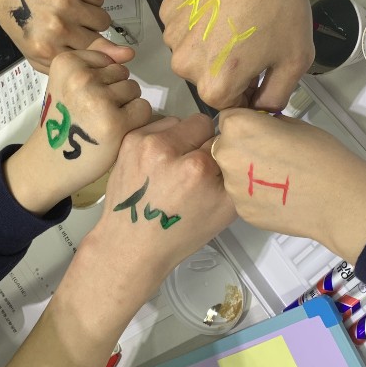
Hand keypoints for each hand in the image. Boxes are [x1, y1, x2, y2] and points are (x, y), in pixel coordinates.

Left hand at [0, 0, 114, 73]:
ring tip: (72, 12)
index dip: (95, 54)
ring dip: (92, 17)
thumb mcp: (34, 53)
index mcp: (48, 50)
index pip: (90, 60)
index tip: (97, 51)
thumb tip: (106, 67)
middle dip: (90, 35)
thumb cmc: (19, 20)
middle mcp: (59, 28)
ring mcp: (67, 3)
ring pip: (102, 19)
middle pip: (100, 39)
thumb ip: (66, 64)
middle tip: (74, 26)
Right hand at [4, 41, 152, 213]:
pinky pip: (143, 109)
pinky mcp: (116, 122)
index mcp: (67, 62)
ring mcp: (99, 100)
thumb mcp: (70, 82)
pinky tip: (115, 131)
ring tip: (103, 122)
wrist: (50, 162)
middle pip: (122, 73)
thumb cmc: (64, 121)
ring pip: (134, 89)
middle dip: (114, 91)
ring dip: (125, 105)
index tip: (83, 98)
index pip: (107, 59)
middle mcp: (81, 77)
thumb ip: (97, 63)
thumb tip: (130, 52)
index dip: (101, 80)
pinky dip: (135, 121)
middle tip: (93, 112)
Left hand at [83, 114, 236, 297]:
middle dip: (201, 143)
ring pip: (178, 121)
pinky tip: (158, 164)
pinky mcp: (127, 141)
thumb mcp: (226, 211)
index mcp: (197, 168)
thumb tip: (237, 146)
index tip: (212, 173)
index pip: (224, 141)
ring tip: (173, 167)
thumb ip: (238, 174)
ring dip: (180, 139)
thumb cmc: (178, 233)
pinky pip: (156, 125)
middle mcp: (167, 149)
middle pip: (202, 123)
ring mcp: (143, 142)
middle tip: (193, 170)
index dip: (221, 158)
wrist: (132, 245)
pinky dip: (160, 141)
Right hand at [160, 0, 314, 109]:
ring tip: (237, 19)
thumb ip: (276, 97)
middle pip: (209, 80)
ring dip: (213, 45)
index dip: (250, 89)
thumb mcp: (295, 60)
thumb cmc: (277, 4)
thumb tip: (263, 108)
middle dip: (229, 68)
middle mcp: (185, 67)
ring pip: (195, 54)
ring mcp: (172, 37)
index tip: (261, 69)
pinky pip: (185, 29)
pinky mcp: (168, 12)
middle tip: (253, 39)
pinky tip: (221, 5)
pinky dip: (200, 22)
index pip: (231, 104)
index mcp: (215, 87)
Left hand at [213, 110, 365, 262]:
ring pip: (230, 173)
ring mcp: (233, 187)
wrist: (339, 200)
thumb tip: (260, 128)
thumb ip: (266, 124)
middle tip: (269, 154)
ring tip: (277, 177)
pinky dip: (254, 194)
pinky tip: (278, 194)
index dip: (243, 124)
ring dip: (245, 172)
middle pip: (223, 146)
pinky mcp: (242, 210)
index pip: (227, 118)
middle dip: (240, 148)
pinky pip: (241, 196)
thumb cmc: (322, 158)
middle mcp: (227, 156)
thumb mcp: (292, 124)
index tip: (258, 130)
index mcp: (238, 127)